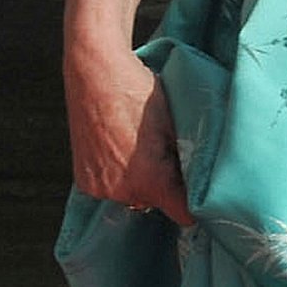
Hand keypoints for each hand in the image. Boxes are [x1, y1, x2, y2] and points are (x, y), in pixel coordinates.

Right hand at [65, 43, 193, 227]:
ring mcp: (98, 188)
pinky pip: (110, 187)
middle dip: (165, 185)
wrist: (94, 72)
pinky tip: (121, 146)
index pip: (182, 214)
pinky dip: (118, 174)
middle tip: (169, 154)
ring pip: (132, 194)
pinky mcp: (83, 180)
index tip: (201, 195)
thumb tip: (202, 174)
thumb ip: (188, 155)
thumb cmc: (138, 90)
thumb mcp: (174, 121)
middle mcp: (121, 191)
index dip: (195, 205)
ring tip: (142, 145)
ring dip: (140, 179)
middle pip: (155, 203)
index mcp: (149, 179)